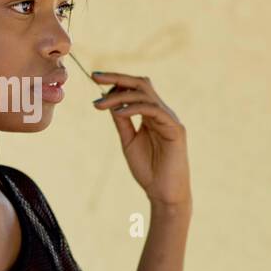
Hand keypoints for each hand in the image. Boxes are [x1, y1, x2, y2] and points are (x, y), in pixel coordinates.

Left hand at [90, 71, 190, 207]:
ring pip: (145, 94)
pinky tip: (118, 113)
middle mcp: (162, 112)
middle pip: (141, 84)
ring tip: (99, 105)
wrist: (163, 193)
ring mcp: (170, 119)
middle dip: (117, 78)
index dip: (116, 80)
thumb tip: (109, 101)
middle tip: (95, 76)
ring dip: (120, 96)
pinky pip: (154, 110)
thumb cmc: (148, 169)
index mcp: (152, 114)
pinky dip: (134, 108)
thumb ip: (122, 121)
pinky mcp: (175, 129)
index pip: (135, 88)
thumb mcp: (129, 141)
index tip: (95, 77)